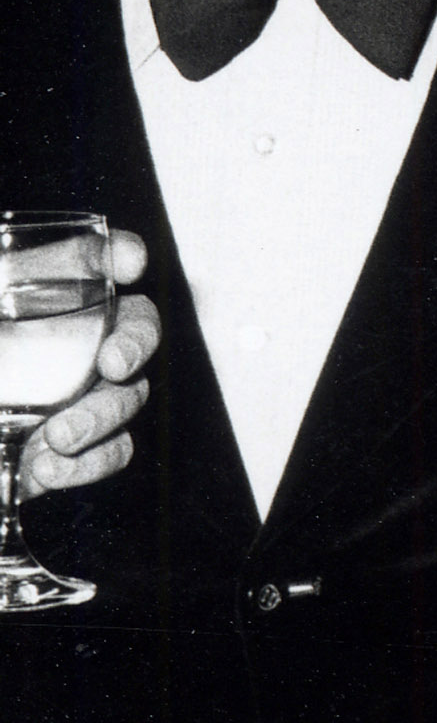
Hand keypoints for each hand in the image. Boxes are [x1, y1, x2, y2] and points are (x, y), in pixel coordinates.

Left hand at [21, 230, 155, 495]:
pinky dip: (88, 463)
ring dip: (102, 416)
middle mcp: (72, 338)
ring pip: (130, 394)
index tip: (129, 263)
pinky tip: (46, 468)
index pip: (87, 259)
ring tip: (60, 437)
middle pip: (136, 323)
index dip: (117, 253)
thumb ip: (1, 287)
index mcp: (32, 295)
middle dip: (137, 341)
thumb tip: (45, 270)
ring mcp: (81, 393)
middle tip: (114, 364)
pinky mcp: (80, 446)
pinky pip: (113, 450)